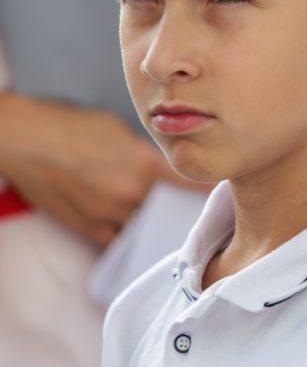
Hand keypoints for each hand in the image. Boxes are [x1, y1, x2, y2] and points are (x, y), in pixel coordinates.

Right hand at [0, 91, 195, 246]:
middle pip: (171, 210)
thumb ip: (146, 151)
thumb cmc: (69, 125)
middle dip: (179, 207)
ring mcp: (108, 213)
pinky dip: (126, 236)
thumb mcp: (119, 129)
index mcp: (144, 164)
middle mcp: (130, 193)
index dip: (210, 190)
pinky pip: (118, 242)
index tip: (225, 191)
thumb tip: (166, 164)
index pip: (193, 184)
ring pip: (145, 226)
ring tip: (162, 216)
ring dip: (152, 221)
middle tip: (189, 207)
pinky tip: (135, 230)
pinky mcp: (86, 227)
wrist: (22, 139)